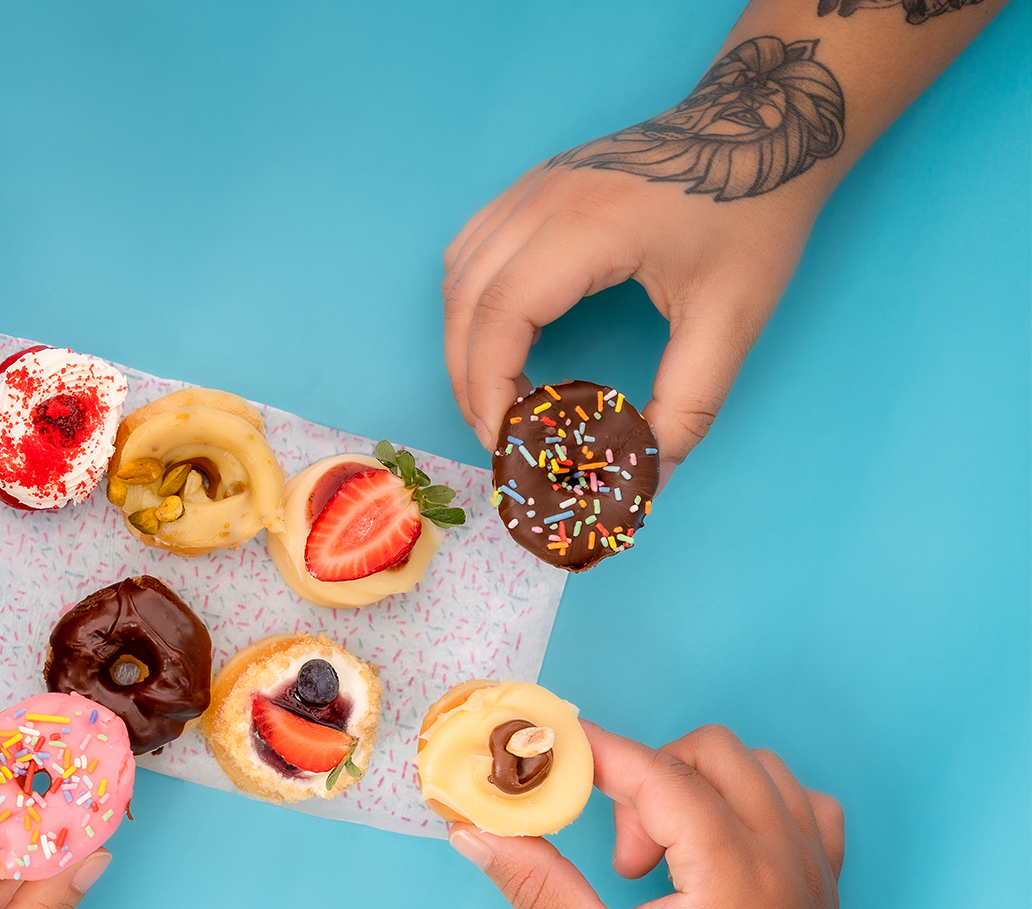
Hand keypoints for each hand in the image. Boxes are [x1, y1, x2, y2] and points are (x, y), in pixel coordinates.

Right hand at [442, 150, 822, 485]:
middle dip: (469, 379)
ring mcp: (531, 188)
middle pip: (464, 300)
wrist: (764, 124)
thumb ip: (689, 403)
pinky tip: (502, 336)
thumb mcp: (733, 317)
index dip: (488, 389)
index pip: (499, 316)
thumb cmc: (754, 212)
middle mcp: (542, 200)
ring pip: (456, 275)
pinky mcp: (533, 187)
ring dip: (465, 342)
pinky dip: (472, 304)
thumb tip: (653, 472)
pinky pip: (471, 250)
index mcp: (587, 227)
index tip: (508, 440)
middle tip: (502, 433)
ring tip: (502, 392)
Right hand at [448, 722, 844, 908]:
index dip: (595, 753)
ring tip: (662, 856)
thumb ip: (535, 884)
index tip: (547, 747)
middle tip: (619, 855)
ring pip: (763, 771)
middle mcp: (787, 864)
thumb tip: (476, 831)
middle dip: (649, 780)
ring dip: (700, 787)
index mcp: (736, 877)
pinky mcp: (822, 895)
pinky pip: (805, 809)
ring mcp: (814, 877)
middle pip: (715, 754)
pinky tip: (717, 848)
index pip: (659, 774)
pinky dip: (756, 806)